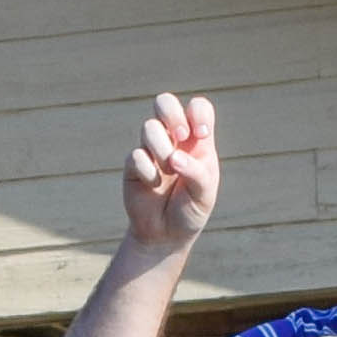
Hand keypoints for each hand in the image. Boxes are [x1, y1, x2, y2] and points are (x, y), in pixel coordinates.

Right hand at [122, 92, 219, 250]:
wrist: (166, 234)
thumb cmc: (190, 210)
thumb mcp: (204, 194)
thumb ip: (196, 173)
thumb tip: (174, 157)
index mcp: (197, 141)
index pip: (198, 107)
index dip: (197, 112)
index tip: (201, 134)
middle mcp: (173, 140)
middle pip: (164, 101)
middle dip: (172, 114)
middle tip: (182, 136)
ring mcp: (151, 150)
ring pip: (149, 127)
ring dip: (162, 148)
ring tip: (170, 169)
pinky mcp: (132, 165)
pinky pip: (136, 155)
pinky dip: (148, 171)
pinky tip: (154, 186)